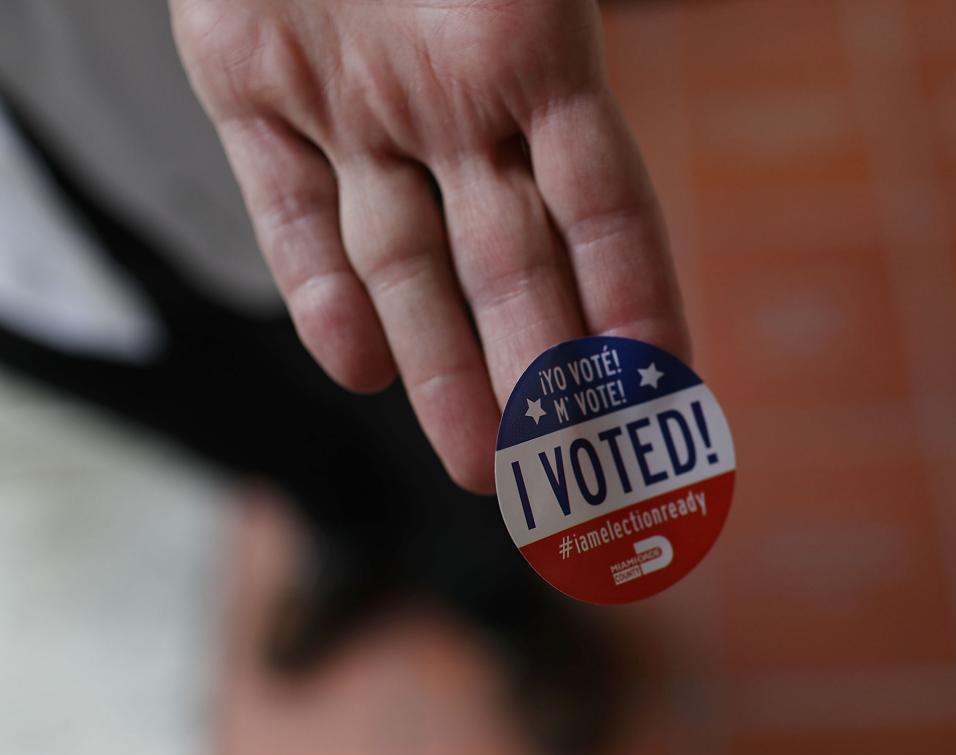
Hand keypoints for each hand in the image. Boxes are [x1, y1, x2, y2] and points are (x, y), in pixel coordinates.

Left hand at [169, 0, 689, 491]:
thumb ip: (553, 16)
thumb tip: (635, 87)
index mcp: (529, 51)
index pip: (603, 205)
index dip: (637, 297)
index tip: (666, 389)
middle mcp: (448, 102)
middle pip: (511, 264)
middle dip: (540, 369)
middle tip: (571, 474)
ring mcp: (354, 103)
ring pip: (414, 265)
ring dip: (446, 369)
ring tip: (483, 468)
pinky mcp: (255, 88)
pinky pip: (292, 210)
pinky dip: (318, 294)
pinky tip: (353, 369)